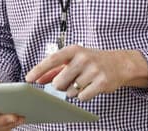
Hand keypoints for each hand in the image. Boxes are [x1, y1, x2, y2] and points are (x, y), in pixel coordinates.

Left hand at [25, 45, 147, 100]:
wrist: (120, 63)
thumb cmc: (92, 61)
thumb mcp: (74, 59)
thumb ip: (55, 69)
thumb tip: (37, 79)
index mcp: (74, 50)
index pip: (52, 60)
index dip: (39, 70)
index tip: (28, 79)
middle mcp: (83, 58)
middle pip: (59, 82)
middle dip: (60, 86)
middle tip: (68, 82)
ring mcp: (93, 70)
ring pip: (70, 92)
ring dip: (73, 92)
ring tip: (82, 83)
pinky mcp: (102, 82)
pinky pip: (82, 97)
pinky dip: (82, 96)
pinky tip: (89, 88)